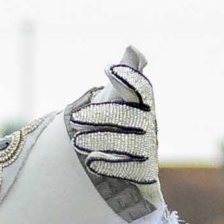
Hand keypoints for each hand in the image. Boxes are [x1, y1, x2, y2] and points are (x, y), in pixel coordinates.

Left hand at [65, 47, 156, 190]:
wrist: (114, 162)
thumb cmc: (114, 122)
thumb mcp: (115, 97)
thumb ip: (125, 74)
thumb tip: (133, 49)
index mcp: (144, 106)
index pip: (142, 89)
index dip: (129, 77)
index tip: (108, 68)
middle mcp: (149, 127)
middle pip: (130, 118)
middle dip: (102, 116)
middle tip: (75, 119)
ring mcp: (148, 151)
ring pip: (127, 144)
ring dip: (101, 141)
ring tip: (76, 142)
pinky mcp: (144, 174)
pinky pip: (130, 170)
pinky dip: (111, 165)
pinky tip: (92, 161)